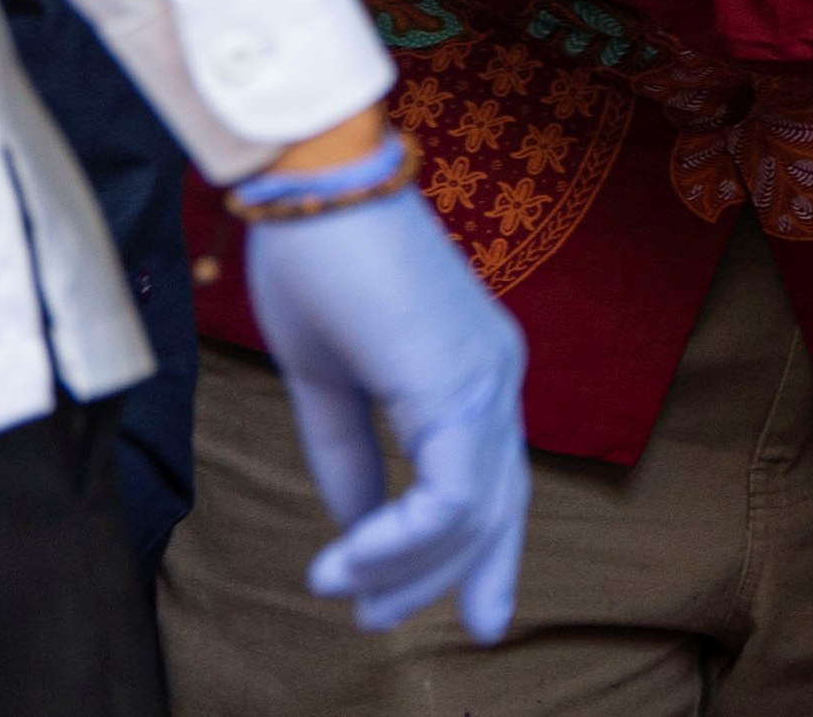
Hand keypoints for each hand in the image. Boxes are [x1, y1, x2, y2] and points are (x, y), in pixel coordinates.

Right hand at [236, 138, 530, 640]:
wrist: (314, 187)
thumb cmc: (317, 265)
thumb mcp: (326, 381)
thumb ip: (347, 454)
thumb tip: (354, 523)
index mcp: (472, 373)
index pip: (491, 481)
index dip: (472, 551)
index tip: (409, 604)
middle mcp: (496, 377)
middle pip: (497, 506)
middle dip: (452, 578)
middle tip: (382, 625)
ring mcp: (486, 377)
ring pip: (475, 509)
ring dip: (407, 565)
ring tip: (343, 592)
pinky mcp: (458, 380)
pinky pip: (450, 491)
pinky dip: (400, 537)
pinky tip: (348, 556)